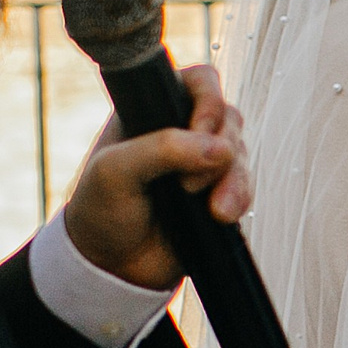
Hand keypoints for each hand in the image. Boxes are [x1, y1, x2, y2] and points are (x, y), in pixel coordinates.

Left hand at [62, 63, 254, 290]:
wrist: (111, 265)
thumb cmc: (101, 209)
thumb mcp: (115, 171)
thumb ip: (162, 149)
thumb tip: (220, 149)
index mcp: (154, 110)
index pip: (200, 82)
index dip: (209, 102)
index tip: (198, 132)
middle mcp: (183, 130)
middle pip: (228, 118)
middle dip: (219, 151)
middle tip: (186, 183)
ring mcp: (203, 163)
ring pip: (241, 153)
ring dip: (233, 180)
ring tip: (212, 209)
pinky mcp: (218, 193)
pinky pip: (246, 184)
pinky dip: (241, 197)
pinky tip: (221, 215)